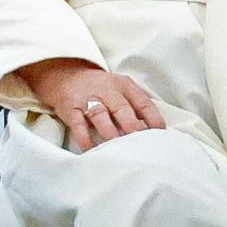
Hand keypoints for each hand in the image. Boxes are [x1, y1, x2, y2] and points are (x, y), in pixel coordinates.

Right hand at [18, 58, 166, 150]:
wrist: (67, 77)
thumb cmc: (102, 90)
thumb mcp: (121, 91)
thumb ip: (135, 108)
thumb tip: (152, 132)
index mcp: (125, 86)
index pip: (143, 102)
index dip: (153, 119)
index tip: (159, 135)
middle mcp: (107, 90)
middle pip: (121, 108)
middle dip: (131, 125)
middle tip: (139, 143)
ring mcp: (88, 99)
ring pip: (100, 115)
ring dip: (109, 131)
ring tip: (117, 147)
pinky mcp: (71, 109)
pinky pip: (78, 125)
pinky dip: (85, 138)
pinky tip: (91, 150)